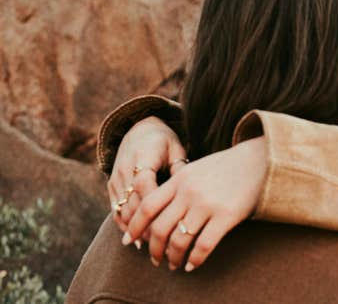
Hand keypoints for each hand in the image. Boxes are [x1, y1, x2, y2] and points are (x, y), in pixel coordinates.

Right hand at [108, 116, 187, 233]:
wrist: (137, 129)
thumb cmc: (163, 141)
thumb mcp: (175, 148)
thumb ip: (179, 168)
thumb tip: (187, 191)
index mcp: (142, 156)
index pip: (144, 183)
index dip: (155, 204)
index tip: (170, 222)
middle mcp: (124, 168)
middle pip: (132, 201)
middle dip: (147, 224)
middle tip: (165, 243)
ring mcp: (115, 178)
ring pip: (122, 209)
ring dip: (136, 229)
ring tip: (153, 247)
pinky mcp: (111, 185)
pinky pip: (115, 209)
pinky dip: (125, 225)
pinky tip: (137, 241)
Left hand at [121, 137, 267, 270]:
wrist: (259, 161)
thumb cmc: (226, 167)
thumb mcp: (196, 169)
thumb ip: (177, 186)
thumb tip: (156, 211)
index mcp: (179, 179)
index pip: (148, 206)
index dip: (135, 226)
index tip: (129, 240)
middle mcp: (189, 192)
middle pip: (160, 227)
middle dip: (154, 249)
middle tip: (155, 259)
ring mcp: (207, 204)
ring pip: (180, 240)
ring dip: (173, 257)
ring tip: (174, 265)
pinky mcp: (226, 216)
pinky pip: (204, 244)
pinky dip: (195, 259)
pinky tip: (192, 265)